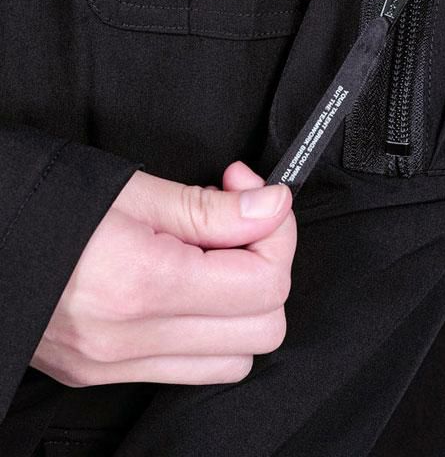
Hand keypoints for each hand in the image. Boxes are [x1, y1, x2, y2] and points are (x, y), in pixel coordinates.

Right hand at [31, 162, 295, 386]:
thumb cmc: (47, 204)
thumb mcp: (134, 191)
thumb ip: (212, 208)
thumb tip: (273, 207)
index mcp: (144, 284)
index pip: (265, 283)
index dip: (278, 231)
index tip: (257, 195)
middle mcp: (131, 339)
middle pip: (263, 328)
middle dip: (268, 266)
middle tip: (239, 219)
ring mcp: (114, 364)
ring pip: (234, 358)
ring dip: (242, 304)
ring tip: (212, 253)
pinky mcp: (101, 372)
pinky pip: (189, 367)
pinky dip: (208, 328)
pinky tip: (187, 282)